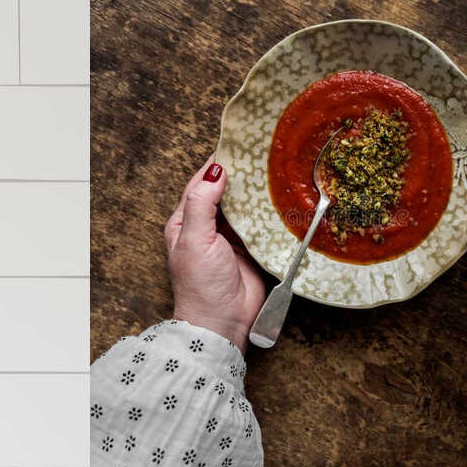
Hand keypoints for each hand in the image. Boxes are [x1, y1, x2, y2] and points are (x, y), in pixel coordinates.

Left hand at [164, 161, 264, 351]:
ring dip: (256, 190)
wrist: (222, 323)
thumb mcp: (194, 239)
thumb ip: (202, 203)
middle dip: (240, 173)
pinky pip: (260, 224)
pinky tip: (281, 196)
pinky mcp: (251, 249)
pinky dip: (269, 210)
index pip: (200, 184)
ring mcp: (230, 238)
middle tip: (260, 151)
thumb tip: (215, 171)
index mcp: (185, 222)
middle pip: (225, 192)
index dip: (216, 164)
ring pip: (244, 206)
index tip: (235, 143)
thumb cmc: (201, 284)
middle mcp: (208, 227)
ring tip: (274, 167)